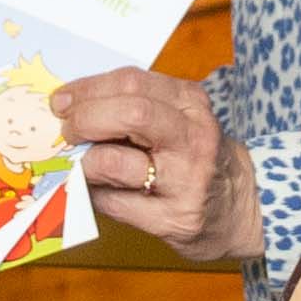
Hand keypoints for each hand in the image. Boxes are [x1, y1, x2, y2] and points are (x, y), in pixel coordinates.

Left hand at [56, 69, 256, 260]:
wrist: (238, 209)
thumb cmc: (194, 158)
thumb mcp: (177, 120)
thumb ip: (134, 108)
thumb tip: (72, 107)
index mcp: (190, 104)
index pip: (131, 82)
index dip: (88, 89)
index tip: (62, 101)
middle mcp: (192, 138)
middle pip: (130, 113)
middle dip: (85, 119)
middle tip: (68, 131)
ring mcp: (185, 180)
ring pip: (115, 161)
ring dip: (85, 162)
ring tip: (83, 164)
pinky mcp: (173, 218)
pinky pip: (114, 202)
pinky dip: (95, 195)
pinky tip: (99, 191)